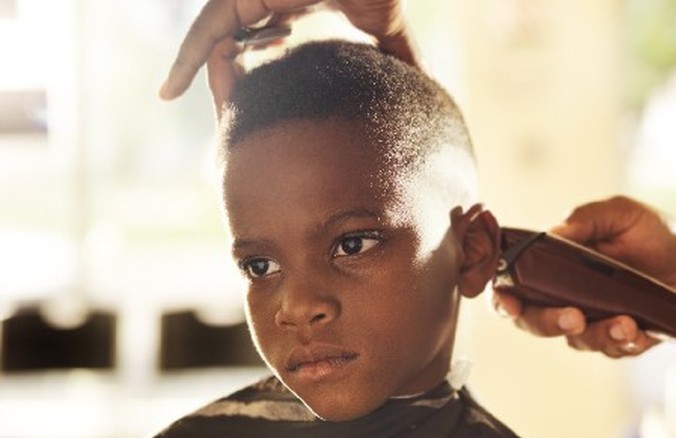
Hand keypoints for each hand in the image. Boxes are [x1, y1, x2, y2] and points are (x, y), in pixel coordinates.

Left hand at [159, 0, 415, 111]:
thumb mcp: (387, 26)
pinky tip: (169, 92)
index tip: (257, 95)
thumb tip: (423, 87)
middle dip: (222, 70)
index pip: (272, 40)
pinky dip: (186, 62)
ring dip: (192, 65)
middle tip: (214, 106)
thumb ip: (399, 56)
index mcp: (299, 3)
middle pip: (237, 41)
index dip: (264, 66)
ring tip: (170, 96)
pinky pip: (206, 31)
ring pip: (212, 37)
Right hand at [492, 196, 675, 357]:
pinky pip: (615, 350)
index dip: (503, 299)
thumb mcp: (619, 213)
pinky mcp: (622, 339)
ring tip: (625, 322)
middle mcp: (566, 296)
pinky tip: (641, 330)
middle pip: (537, 322)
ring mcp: (593, 321)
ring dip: (598, 335)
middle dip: (548, 323)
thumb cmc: (650, 231)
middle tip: (573, 316)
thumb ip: (585, 218)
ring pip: (579, 341)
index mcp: (554, 265)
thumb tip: (553, 232)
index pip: (515, 286)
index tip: (509, 303)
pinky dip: (626, 343)